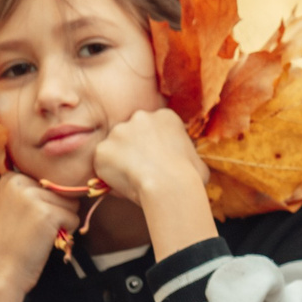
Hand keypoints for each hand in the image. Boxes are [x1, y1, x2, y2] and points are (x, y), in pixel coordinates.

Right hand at [0, 174, 79, 301]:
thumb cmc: (10, 245)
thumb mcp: (16, 208)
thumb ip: (35, 193)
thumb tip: (73, 185)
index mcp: (10, 178)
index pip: (49, 183)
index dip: (45, 206)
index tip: (24, 221)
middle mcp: (19, 182)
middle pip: (62, 192)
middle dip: (55, 213)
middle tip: (31, 231)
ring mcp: (33, 196)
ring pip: (71, 204)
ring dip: (61, 224)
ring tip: (36, 235)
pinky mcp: (47, 213)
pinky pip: (74, 219)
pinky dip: (65, 235)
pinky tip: (43, 242)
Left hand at [92, 108, 207, 203]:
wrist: (169, 185)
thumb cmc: (189, 176)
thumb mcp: (198, 160)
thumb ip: (186, 155)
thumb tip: (188, 165)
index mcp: (165, 116)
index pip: (154, 128)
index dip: (154, 145)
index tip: (157, 160)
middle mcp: (140, 117)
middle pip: (132, 132)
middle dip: (134, 148)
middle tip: (142, 170)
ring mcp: (119, 131)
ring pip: (116, 147)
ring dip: (121, 161)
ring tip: (133, 180)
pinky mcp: (103, 149)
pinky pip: (103, 163)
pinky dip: (109, 174)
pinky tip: (123, 184)